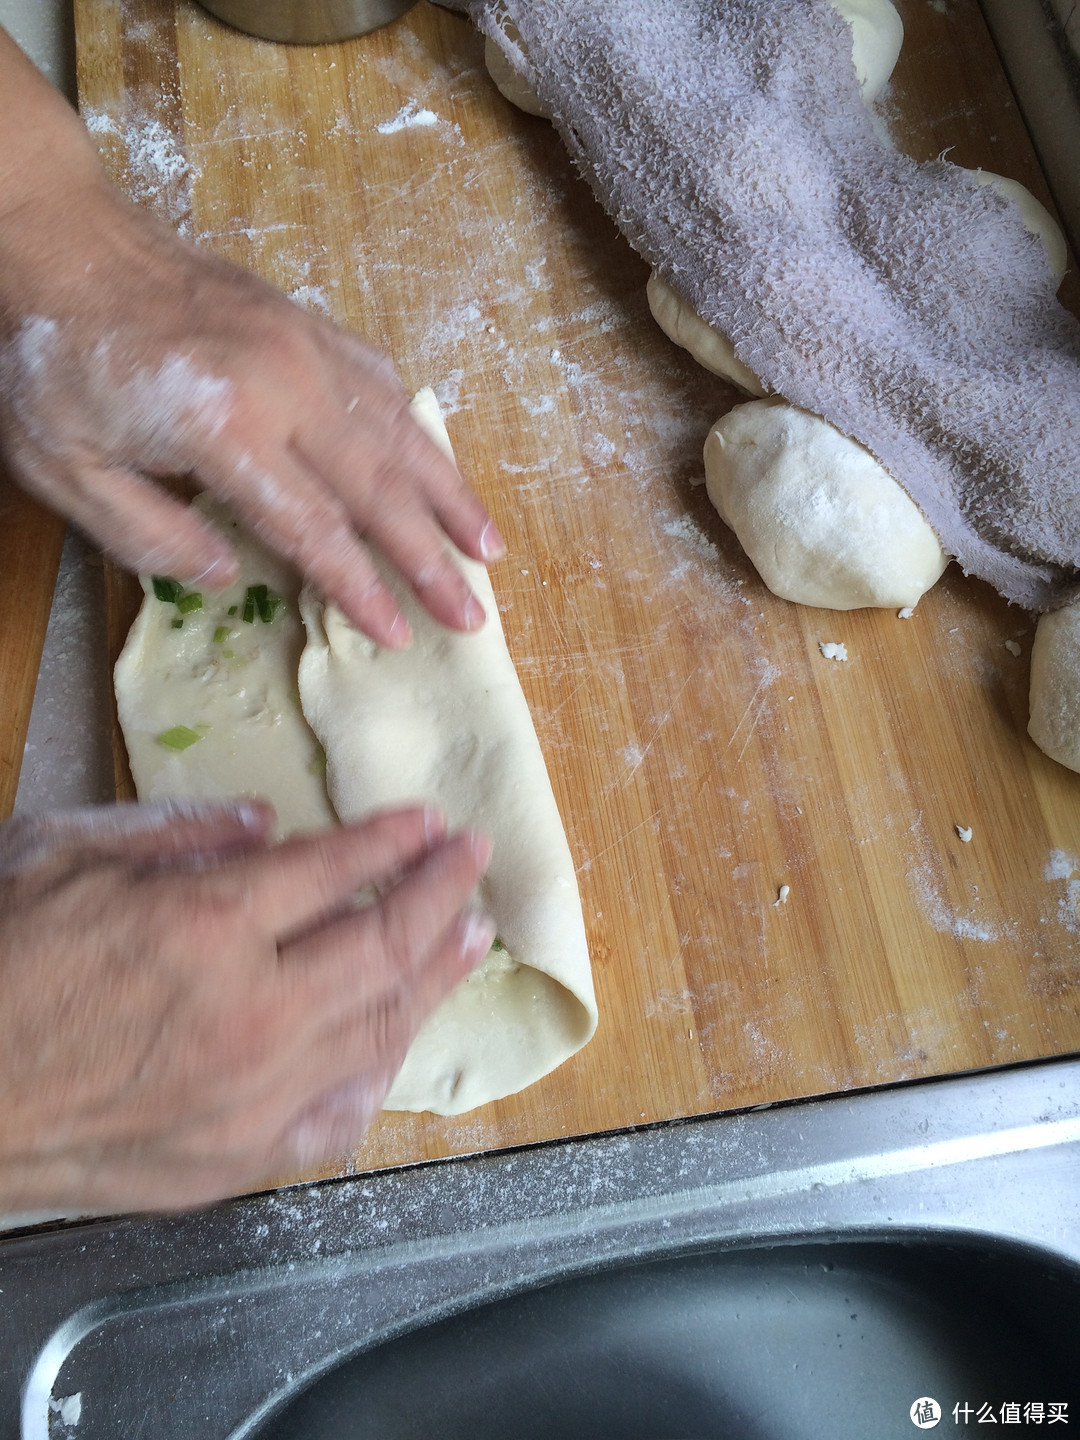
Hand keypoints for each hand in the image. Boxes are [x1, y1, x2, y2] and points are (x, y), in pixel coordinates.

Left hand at [0, 31, 503, 646]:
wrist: (58, 241)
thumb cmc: (53, 361)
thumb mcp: (69, 472)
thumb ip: (150, 538)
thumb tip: (229, 575)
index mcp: (225, 426)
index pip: (316, 528)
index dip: (361, 589)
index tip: (399, 635)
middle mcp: (284, 383)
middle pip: (378, 488)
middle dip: (431, 558)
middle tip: (472, 613)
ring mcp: (303, 345)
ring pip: (398, 432)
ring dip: (449, 495)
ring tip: (488, 548)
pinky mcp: (305, 322)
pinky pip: (379, 380)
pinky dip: (416, 429)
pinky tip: (435, 464)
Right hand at [0, 800, 493, 1211]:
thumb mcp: (60, 855)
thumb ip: (174, 830)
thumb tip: (266, 822)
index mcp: (204, 924)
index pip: (337, 870)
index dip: (393, 839)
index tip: (428, 823)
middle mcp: (249, 1012)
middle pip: (385, 945)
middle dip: (442, 892)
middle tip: (473, 862)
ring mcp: (251, 1096)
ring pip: (381, 1028)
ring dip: (437, 975)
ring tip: (470, 937)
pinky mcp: (234, 1159)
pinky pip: (337, 1117)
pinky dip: (378, 1072)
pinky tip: (397, 1043)